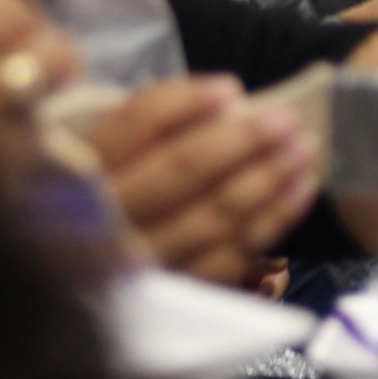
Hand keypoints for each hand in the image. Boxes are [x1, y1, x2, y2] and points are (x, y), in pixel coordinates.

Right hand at [89, 75, 321, 281]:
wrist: (73, 271)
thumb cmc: (93, 184)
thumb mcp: (83, 141)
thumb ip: (124, 114)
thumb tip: (179, 87)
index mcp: (77, 168)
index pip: (136, 124)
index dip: (185, 102)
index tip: (232, 87)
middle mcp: (102, 220)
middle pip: (179, 171)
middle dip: (240, 141)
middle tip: (286, 119)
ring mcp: (137, 263)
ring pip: (211, 217)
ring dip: (266, 179)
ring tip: (304, 150)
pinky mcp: (170, 291)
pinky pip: (228, 257)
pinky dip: (270, 222)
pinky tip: (299, 192)